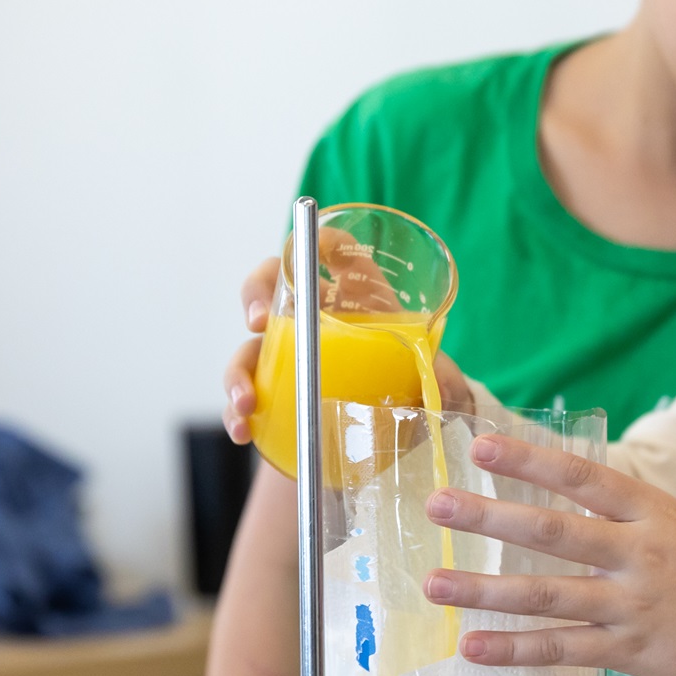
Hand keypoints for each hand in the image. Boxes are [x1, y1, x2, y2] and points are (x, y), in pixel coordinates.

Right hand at [221, 256, 474, 443]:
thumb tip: (440, 386)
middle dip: (256, 293)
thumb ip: (440, 377)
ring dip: (238, 371)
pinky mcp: (274, 395)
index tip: (310, 249)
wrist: (393, 436)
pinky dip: (235, 414)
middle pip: (271, 284)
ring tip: (247, 402)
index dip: (317, 239)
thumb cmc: (412, 388)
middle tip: (258, 321)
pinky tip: (242, 431)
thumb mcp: (431, 376)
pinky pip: (244, 398)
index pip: (330, 250)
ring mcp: (288, 356)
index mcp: (355, 298)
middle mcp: (315, 318)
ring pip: (249, 347)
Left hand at [420, 435, 675, 675]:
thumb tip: (554, 492)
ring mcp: (633, 604)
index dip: (530, 460)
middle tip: (436, 504)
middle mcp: (640, 553)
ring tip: (434, 583)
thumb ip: (621, 515)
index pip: (582, 476)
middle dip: (488, 518)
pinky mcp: (630, 651)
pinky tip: (472, 647)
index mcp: (653, 512)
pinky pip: (562, 648)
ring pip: (546, 594)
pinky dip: (514, 650)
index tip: (480, 446)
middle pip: (553, 531)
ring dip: (484, 589)